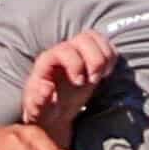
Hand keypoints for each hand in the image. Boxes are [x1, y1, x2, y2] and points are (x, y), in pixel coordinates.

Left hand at [19, 31, 118, 145]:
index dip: (75, 64)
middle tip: (94, 80)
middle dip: (94, 59)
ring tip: (100, 77)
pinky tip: (105, 75)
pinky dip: (111, 58)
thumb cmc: (43, 110)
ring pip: (96, 38)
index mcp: (48, 61)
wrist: (53, 112)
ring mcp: (78, 52)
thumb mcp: (37, 110)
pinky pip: (106, 46)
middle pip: (84, 38)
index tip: (79, 83)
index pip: (65, 50)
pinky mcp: (90, 57)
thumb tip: (46, 87)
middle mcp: (63, 51)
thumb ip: (38, 100)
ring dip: (104, 58)